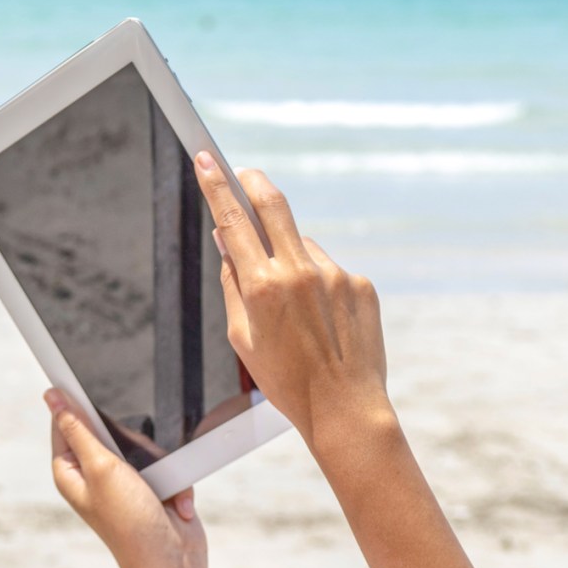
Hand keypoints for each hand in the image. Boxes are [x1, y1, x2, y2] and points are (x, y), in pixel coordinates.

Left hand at [44, 389, 204, 567]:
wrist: (172, 562)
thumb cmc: (131, 522)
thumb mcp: (100, 466)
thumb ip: (78, 428)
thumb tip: (52, 396)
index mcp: (70, 472)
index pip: (65, 422)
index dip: (78, 404)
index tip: (91, 385)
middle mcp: (94, 476)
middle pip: (110, 430)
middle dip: (133, 441)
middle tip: (134, 461)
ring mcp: (124, 483)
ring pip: (143, 447)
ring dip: (159, 464)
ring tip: (158, 488)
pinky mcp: (151, 489)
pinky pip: (166, 467)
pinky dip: (174, 482)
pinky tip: (173, 503)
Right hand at [194, 153, 389, 446]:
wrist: (344, 408)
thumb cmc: (286, 381)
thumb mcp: (242, 338)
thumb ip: (233, 285)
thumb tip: (227, 244)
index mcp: (262, 287)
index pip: (232, 220)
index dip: (216, 185)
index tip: (207, 159)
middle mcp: (299, 272)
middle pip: (273, 204)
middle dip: (253, 182)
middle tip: (243, 173)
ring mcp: (335, 274)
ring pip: (303, 247)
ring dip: (291, 260)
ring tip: (297, 312)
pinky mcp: (361, 284)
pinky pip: (330, 271)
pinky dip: (320, 285)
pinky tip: (323, 323)